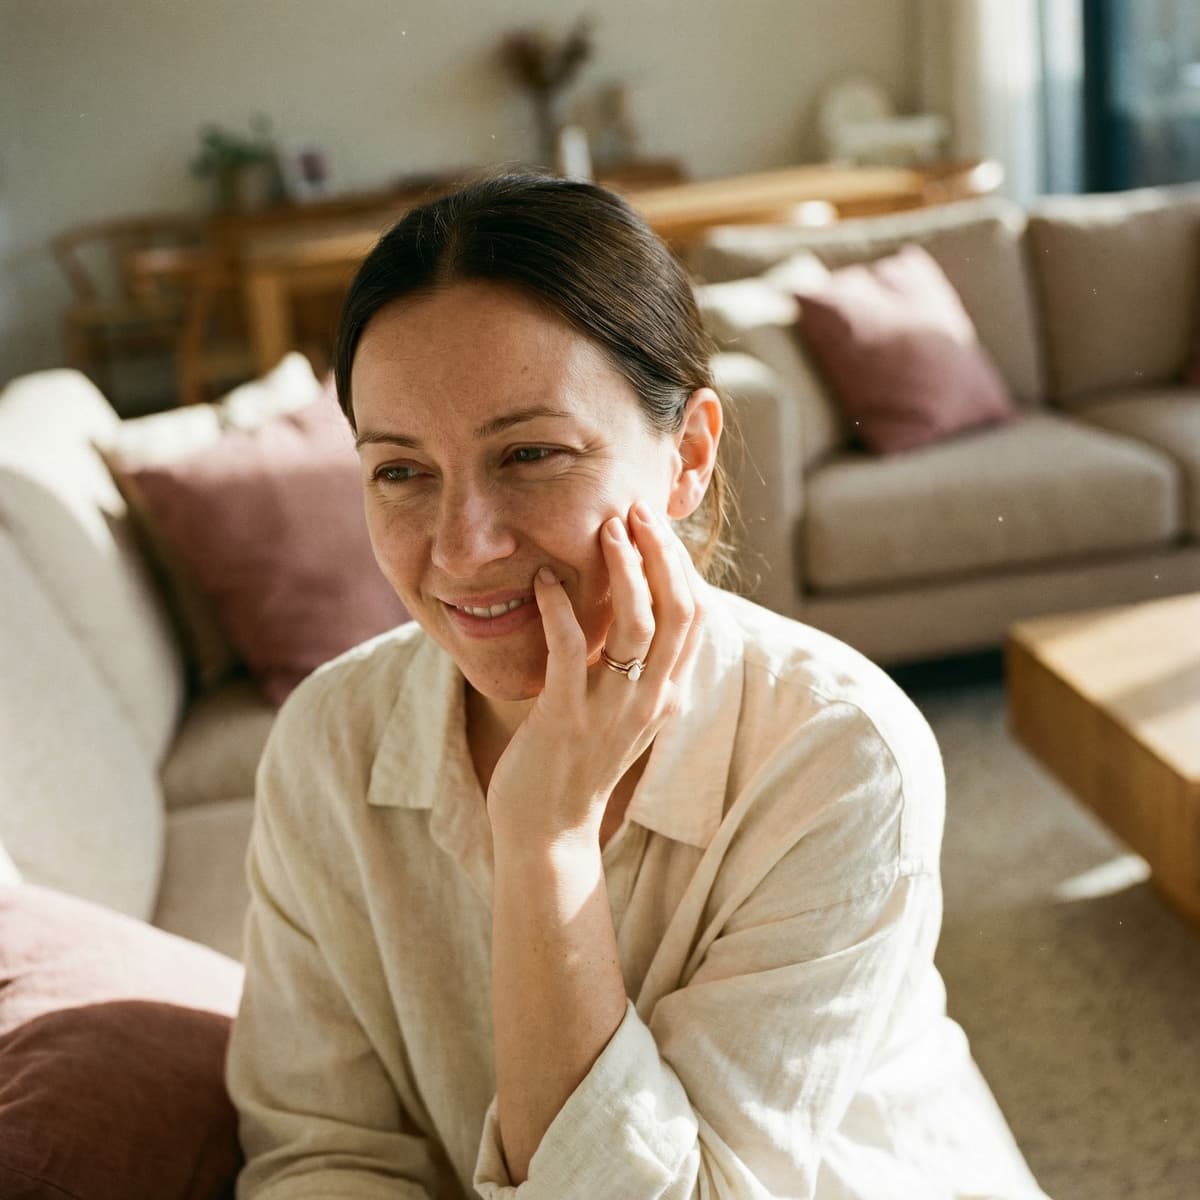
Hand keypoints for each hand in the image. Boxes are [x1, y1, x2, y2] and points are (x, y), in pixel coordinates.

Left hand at [485, 501, 704, 849]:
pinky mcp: (567, 719)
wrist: (548, 829)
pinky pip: (571, 650)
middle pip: (678, 611)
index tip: (655, 522)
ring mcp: (612, 711)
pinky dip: (559, 608)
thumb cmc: (577, 760)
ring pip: (637, 626)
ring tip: (606, 529)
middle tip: (637, 508)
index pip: (693, 616)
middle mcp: (651, 700)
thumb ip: (633, 663)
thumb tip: (630, 602)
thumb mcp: (620, 708)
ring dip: (624, 570)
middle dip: (661, 553)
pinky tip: (543, 580)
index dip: (679, 564)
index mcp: (666, 694)